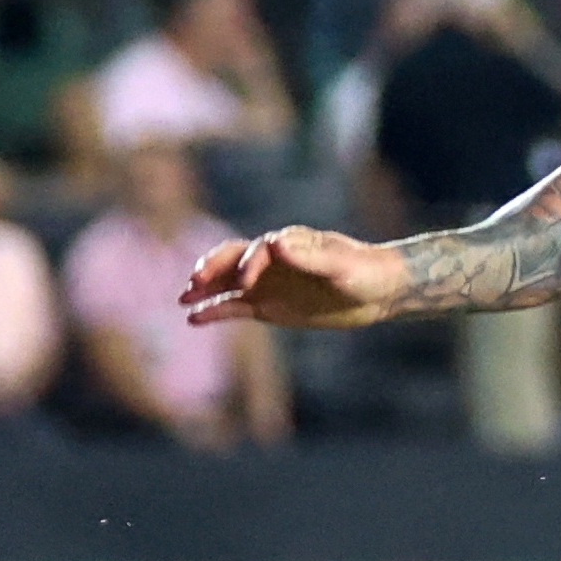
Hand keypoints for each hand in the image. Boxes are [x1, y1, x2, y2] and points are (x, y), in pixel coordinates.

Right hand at [182, 226, 407, 329]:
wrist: (378, 290)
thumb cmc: (364, 271)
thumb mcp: (341, 265)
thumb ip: (309, 256)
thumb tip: (275, 243)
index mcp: (288, 243)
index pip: (258, 250)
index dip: (249, 264)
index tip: (246, 283)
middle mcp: (271, 259)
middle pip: (232, 259)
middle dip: (213, 269)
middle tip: (195, 282)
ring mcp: (267, 282)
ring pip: (228, 283)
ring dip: (205, 290)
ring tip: (182, 300)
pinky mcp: (268, 306)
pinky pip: (236, 307)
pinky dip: (215, 311)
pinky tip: (194, 318)